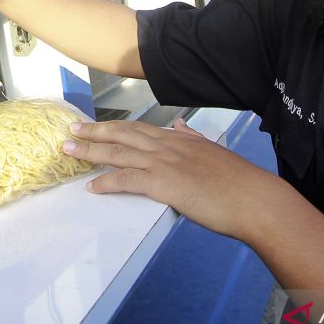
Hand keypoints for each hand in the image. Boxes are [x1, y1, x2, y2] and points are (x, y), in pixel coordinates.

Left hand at [62, 117, 283, 240]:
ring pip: (119, 153)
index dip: (113, 127)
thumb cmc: (238, 181)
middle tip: (71, 130)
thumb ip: (192, 138)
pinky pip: (127, 181)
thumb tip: (179, 126)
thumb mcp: (212, 150)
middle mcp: (168, 145)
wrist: (253, 198)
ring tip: (70, 150)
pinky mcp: (164, 184)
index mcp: (179, 138)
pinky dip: (107, 182)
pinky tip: (92, 186)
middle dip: (94, 131)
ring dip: (91, 151)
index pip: (138, 128)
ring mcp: (164, 163)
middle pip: (122, 134)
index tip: (94, 125)